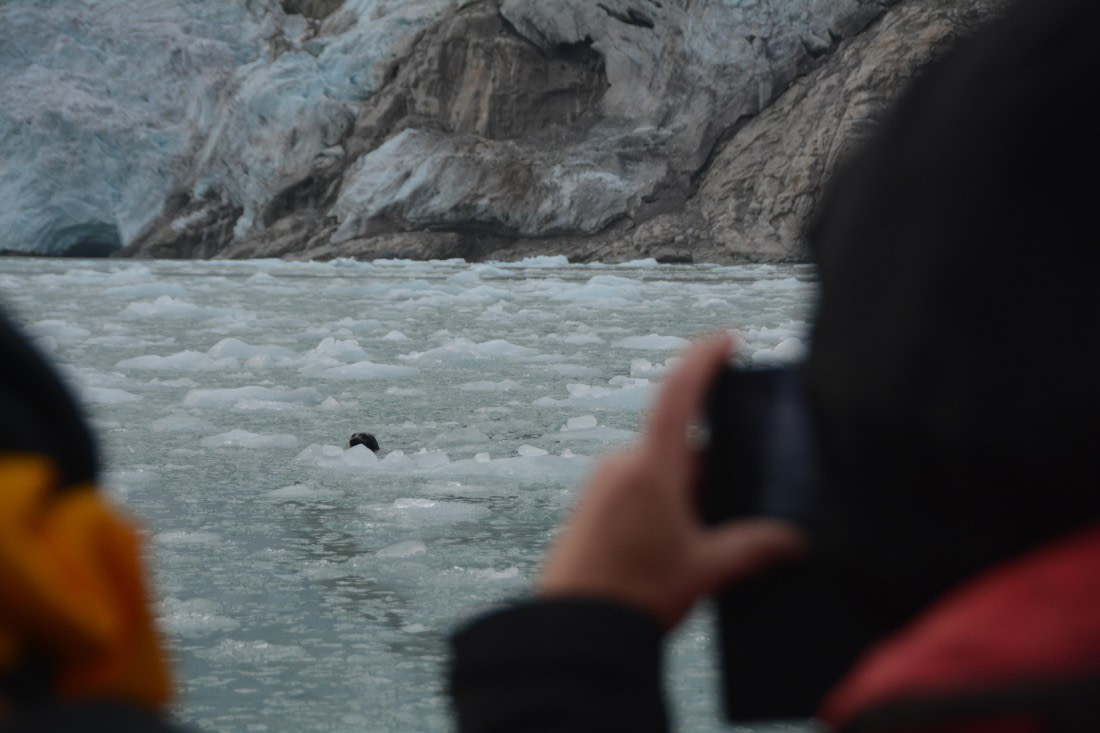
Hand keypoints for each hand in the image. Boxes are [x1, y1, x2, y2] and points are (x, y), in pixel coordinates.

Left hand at [539, 334, 806, 628]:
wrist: (571, 629)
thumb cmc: (634, 596)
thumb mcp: (704, 570)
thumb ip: (753, 548)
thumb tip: (795, 540)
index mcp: (651, 467)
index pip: (679, 392)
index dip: (704, 358)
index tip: (728, 338)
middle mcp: (622, 464)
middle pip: (679, 444)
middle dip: (711, 466)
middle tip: (736, 502)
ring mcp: (603, 483)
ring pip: (660, 468)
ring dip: (686, 489)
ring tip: (705, 539)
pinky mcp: (591, 504)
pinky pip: (636, 485)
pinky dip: (663, 501)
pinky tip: (675, 545)